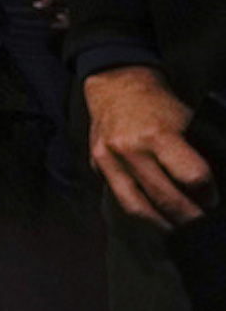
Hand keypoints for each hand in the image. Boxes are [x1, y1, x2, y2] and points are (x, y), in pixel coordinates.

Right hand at [86, 66, 214, 228]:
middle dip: (189, 216)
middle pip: (166, 199)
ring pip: (138, 207)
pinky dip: (140, 210)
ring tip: (178, 225)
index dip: (208, 194)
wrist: (116, 85)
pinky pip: (120, 197)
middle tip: (202, 220)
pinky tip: (155, 213)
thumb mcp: (186, 119)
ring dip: (163, 223)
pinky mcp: (97, 165)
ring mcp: (109, 159)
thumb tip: (211, 184)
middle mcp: (129, 149)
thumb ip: (197, 152)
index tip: (213, 199)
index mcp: (157, 134)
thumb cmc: (156, 103)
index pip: (192, 177)